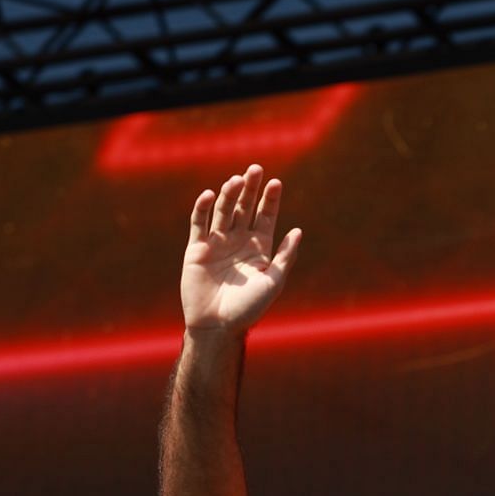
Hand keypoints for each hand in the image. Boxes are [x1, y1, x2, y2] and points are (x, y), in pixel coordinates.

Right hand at [181, 163, 303, 332]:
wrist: (218, 325)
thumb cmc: (249, 308)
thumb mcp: (273, 282)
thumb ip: (285, 257)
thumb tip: (298, 231)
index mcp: (259, 247)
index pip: (266, 216)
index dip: (270, 200)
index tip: (276, 182)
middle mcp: (238, 241)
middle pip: (245, 207)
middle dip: (250, 189)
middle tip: (255, 170)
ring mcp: (217, 243)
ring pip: (224, 211)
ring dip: (229, 195)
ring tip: (236, 181)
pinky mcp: (197, 248)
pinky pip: (199, 223)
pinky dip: (204, 208)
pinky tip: (211, 194)